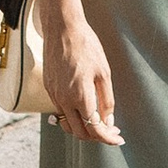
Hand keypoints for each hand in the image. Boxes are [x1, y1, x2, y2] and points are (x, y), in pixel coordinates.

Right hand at [41, 0, 124, 145]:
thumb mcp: (104, 72)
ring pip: (68, 123)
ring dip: (84, 127)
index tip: (118, 139)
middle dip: (97, 136)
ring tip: (100, 121)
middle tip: (112, 131)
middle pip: (79, 133)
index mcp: (80, 96)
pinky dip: (74, 116)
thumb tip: (109, 121)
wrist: (62, 28)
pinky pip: (61, 111)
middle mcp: (64, 100)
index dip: (108, 138)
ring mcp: (54, 95)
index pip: (94, 129)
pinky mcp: (49, 88)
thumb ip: (106, 100)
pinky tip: (86, 108)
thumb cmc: (86, 46)